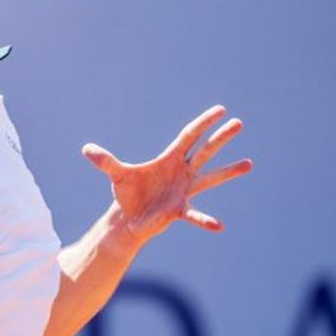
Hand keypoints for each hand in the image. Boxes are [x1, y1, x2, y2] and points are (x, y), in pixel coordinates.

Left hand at [82, 104, 252, 246]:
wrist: (128, 217)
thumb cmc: (127, 192)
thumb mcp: (117, 174)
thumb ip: (105, 162)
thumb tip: (86, 149)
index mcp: (169, 159)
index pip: (189, 136)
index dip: (203, 123)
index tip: (220, 110)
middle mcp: (182, 172)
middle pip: (205, 151)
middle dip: (221, 137)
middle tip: (240, 122)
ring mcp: (184, 190)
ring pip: (210, 178)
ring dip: (229, 171)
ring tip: (249, 163)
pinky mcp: (179, 210)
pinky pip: (195, 215)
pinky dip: (205, 220)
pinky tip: (218, 226)